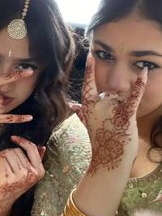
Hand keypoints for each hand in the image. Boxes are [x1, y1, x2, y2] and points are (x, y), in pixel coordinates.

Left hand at [0, 136, 44, 215]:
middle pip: (18, 150)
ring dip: (1, 157)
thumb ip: (36, 160)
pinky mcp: (8, 178)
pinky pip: (1, 159)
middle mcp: (32, 174)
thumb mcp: (28, 173)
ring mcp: (20, 176)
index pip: (32, 148)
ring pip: (9, 154)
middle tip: (3, 161)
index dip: (22, 141)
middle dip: (8, 152)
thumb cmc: (13, 185)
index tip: (14, 138)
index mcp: (39, 171)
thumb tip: (42, 147)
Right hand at [80, 53, 146, 174]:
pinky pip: (133, 96)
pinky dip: (139, 84)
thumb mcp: (88, 126)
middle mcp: (99, 105)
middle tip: (112, 121)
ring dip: (123, 105)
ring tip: (118, 123)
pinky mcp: (125, 114)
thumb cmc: (100, 142)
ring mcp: (112, 109)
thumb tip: (72, 105)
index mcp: (88, 107)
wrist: (110, 159)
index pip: (87, 86)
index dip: (89, 71)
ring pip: (121, 95)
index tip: (90, 56)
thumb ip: (81, 114)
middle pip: (110, 92)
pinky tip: (144, 72)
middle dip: (114, 103)